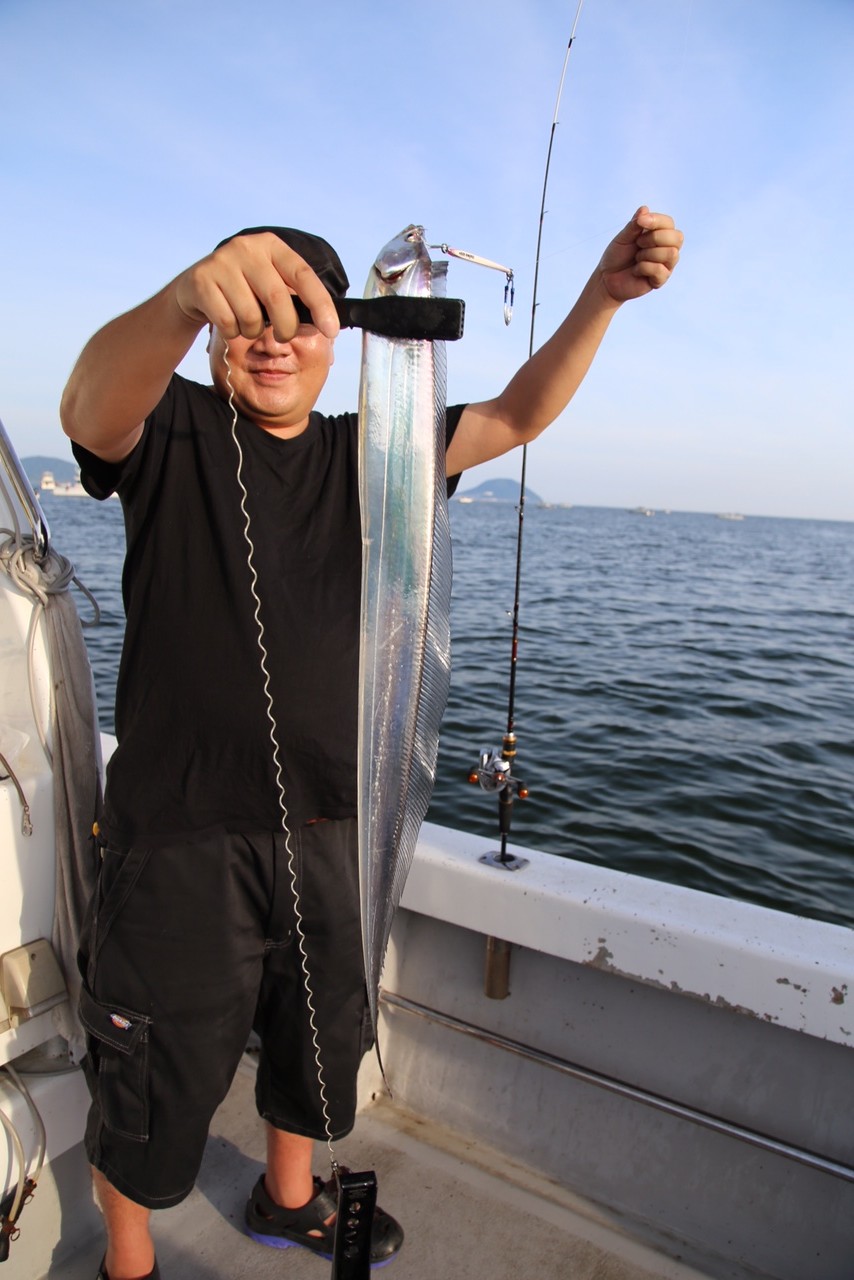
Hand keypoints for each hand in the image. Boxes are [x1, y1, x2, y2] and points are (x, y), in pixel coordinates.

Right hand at [173, 232, 339, 341]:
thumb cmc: (243, 291)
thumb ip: (295, 300)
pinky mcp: (201, 281)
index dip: (320, 304)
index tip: (332, 330)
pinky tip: (227, 321)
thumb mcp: (270, 285)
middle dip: (286, 328)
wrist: (195, 288)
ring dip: (253, 331)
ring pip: (251, 316)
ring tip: (246, 323)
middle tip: (283, 336)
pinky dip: (232, 332)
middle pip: (277, 298)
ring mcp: (222, 262)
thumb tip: (328, 326)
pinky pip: (227, 323)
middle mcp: (247, 248)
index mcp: (271, 246)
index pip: (303, 275)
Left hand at [597, 207, 682, 303]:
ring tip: (637, 258)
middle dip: (655, 238)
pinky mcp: (660, 280)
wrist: (607, 278)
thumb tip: (644, 208)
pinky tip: (636, 271)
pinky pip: (659, 270)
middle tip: (639, 244)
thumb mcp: (623, 237)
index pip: (669, 223)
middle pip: (678, 237)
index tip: (640, 222)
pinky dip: (643, 268)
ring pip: (671, 253)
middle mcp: (667, 248)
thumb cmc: (617, 256)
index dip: (657, 220)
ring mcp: (666, 265)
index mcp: (660, 234)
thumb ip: (634, 225)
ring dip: (648, 254)